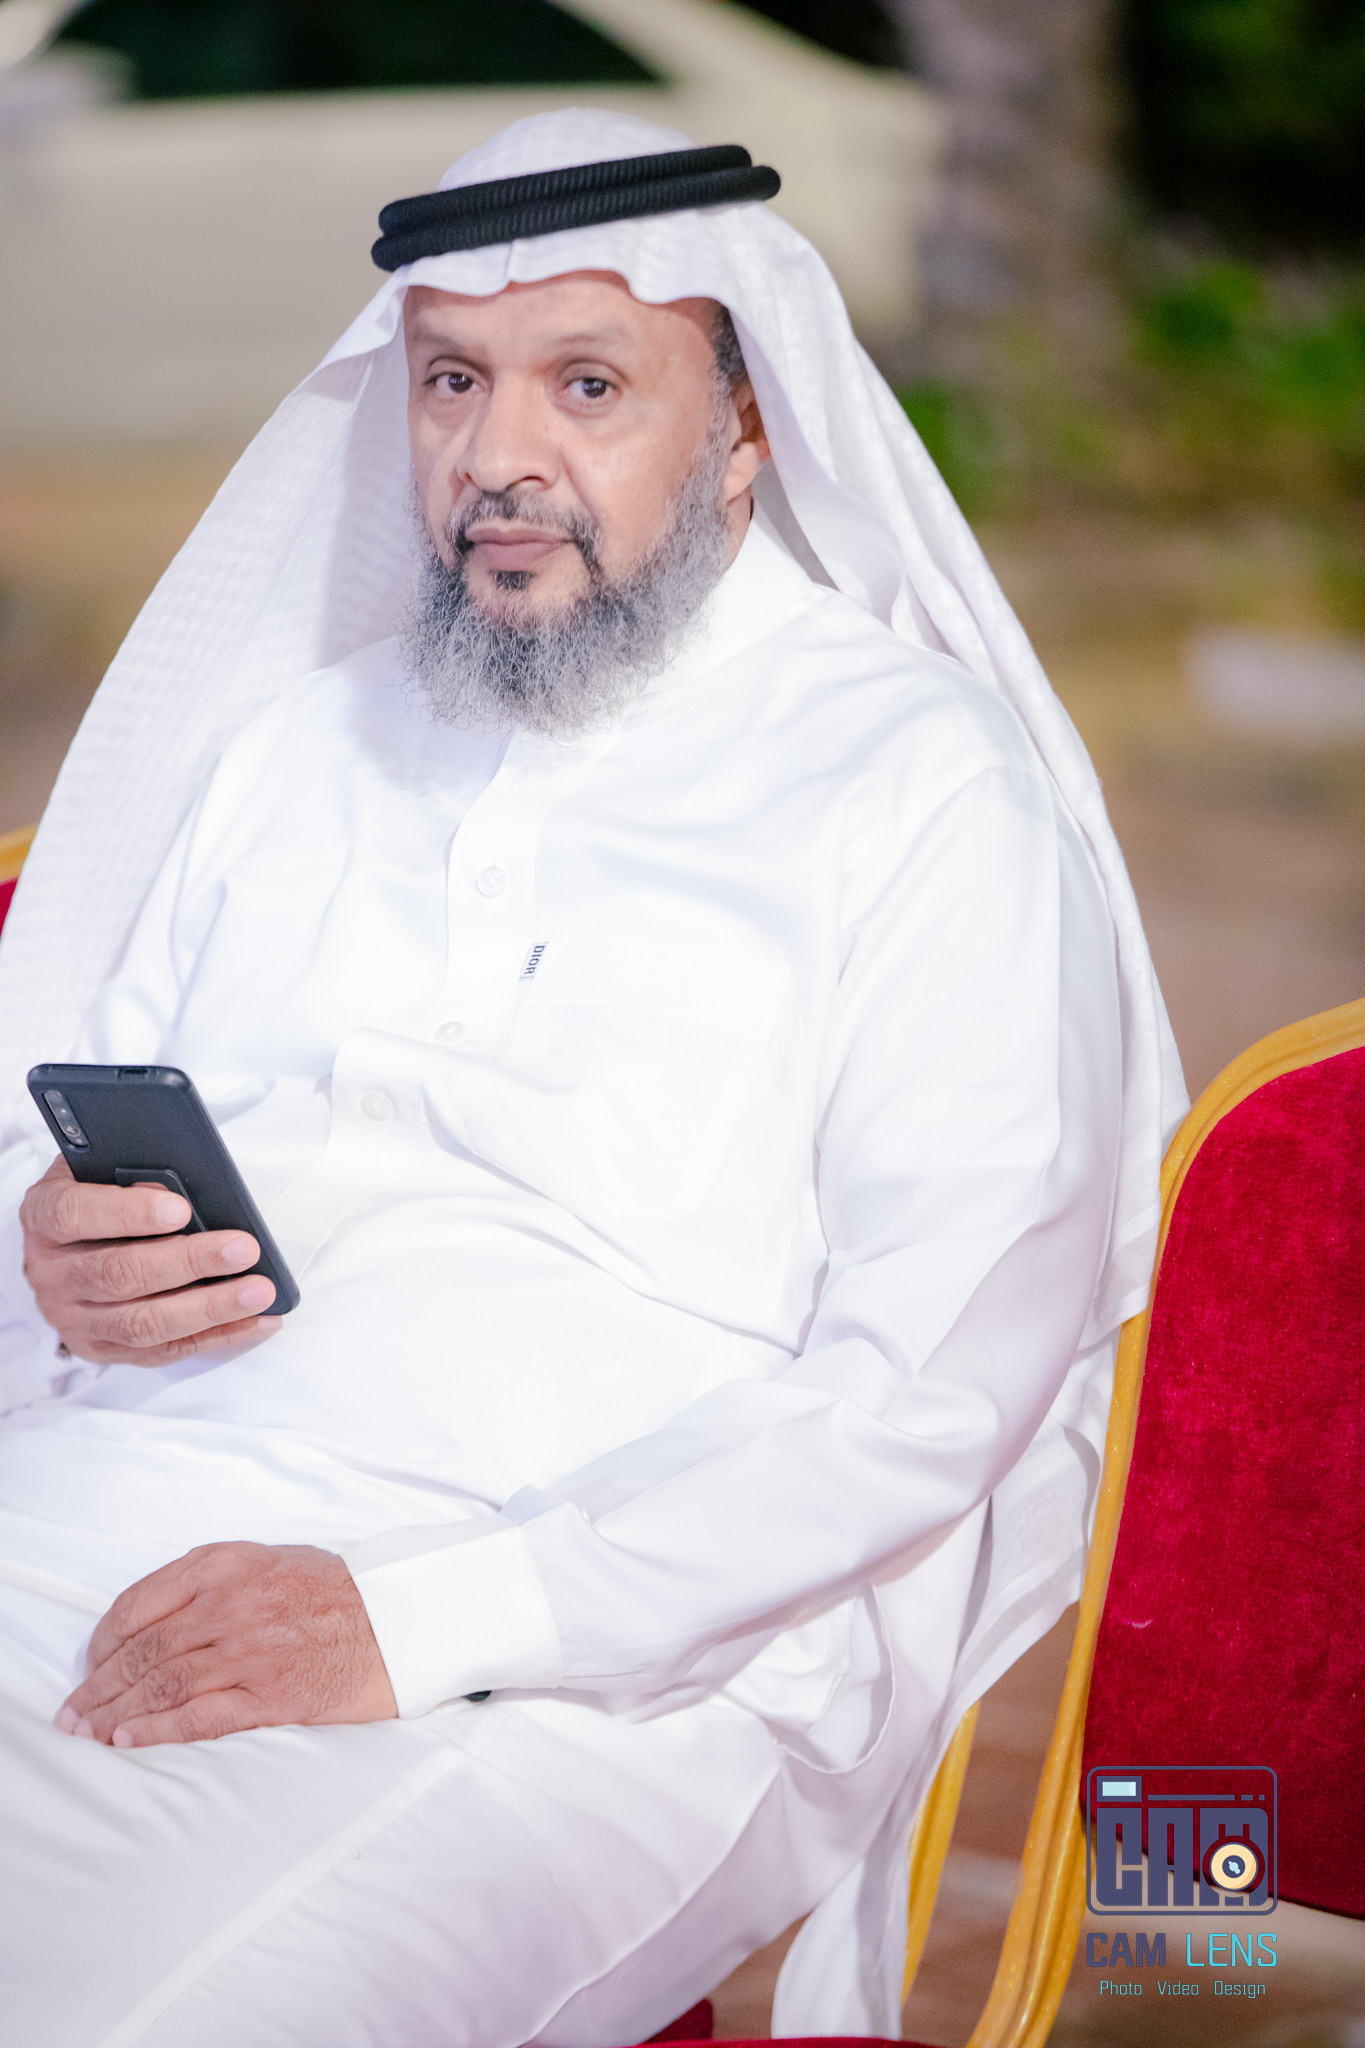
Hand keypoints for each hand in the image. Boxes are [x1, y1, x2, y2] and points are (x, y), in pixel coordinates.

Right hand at [20, 1153, 279, 1364]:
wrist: (68, 1245)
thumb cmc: (97, 1196)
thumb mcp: (101, 1168)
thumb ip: (128, 1172)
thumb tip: (173, 1189)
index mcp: (44, 1217)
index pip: (77, 1215)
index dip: (129, 1213)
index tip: (182, 1209)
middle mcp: (51, 1273)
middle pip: (120, 1275)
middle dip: (189, 1263)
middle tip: (243, 1249)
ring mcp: (74, 1318)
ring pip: (142, 1323)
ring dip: (209, 1309)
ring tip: (259, 1291)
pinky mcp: (103, 1349)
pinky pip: (163, 1351)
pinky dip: (216, 1337)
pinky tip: (257, 1320)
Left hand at [56, 1542, 397, 1745]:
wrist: (399, 1621)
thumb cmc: (336, 1591)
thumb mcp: (269, 1559)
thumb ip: (212, 1579)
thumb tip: (152, 1620)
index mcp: (227, 1563)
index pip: (140, 1603)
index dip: (104, 1641)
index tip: (91, 1664)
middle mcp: (233, 1603)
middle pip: (143, 1651)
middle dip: (99, 1686)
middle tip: (74, 1710)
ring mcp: (251, 1651)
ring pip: (161, 1685)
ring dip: (116, 1714)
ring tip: (90, 1732)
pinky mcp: (271, 1695)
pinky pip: (198, 1717)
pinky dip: (157, 1731)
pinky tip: (130, 1740)